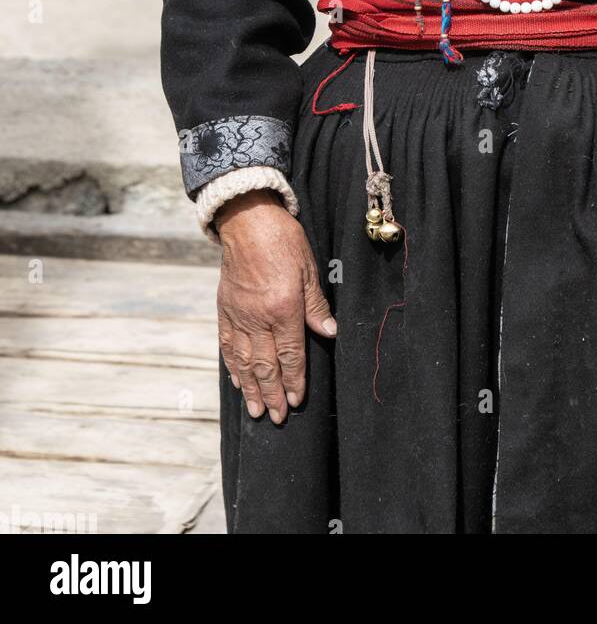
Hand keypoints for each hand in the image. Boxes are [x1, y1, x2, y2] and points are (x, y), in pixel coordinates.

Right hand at [215, 190, 336, 424]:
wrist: (247, 220)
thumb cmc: (283, 240)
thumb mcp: (309, 269)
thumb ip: (316, 306)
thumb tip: (329, 333)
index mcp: (283, 307)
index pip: (291, 354)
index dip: (295, 380)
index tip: (296, 401)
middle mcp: (258, 317)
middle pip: (265, 365)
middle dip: (273, 394)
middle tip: (277, 417)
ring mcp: (238, 315)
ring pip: (244, 361)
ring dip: (251, 389)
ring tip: (256, 411)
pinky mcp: (225, 309)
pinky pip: (227, 344)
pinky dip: (232, 366)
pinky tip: (238, 380)